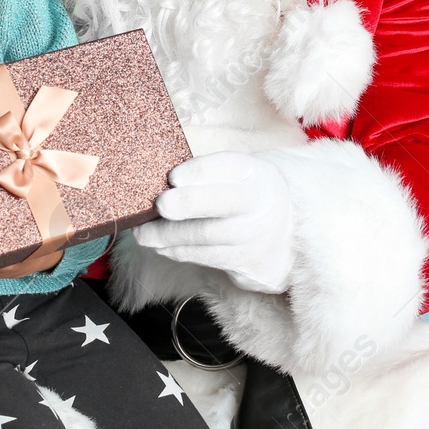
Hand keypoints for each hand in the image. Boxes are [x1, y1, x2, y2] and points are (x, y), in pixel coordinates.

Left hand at [136, 152, 294, 294]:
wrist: (285, 233)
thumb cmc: (246, 196)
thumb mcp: (238, 176)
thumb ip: (205, 176)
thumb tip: (157, 182)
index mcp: (255, 173)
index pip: (231, 166)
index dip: (201, 172)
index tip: (174, 177)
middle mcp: (259, 202)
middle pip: (223, 203)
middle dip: (188, 203)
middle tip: (160, 205)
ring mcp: (253, 235)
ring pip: (208, 235)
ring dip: (169, 235)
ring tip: (143, 233)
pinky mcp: (244, 262)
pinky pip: (205, 257)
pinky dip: (178, 251)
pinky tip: (160, 246)